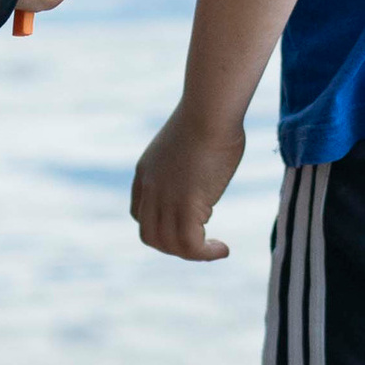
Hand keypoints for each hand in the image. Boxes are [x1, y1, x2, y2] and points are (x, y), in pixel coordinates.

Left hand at [131, 103, 245, 260]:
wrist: (211, 110)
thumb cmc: (212, 116)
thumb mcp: (190, 141)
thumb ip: (190, 159)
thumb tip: (211, 155)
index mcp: (145, 173)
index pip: (140, 215)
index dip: (162, 227)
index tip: (189, 226)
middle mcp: (149, 189)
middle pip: (150, 236)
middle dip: (174, 246)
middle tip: (202, 244)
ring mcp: (164, 198)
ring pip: (169, 245)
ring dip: (193, 253)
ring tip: (216, 249)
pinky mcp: (185, 204)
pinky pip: (190, 245)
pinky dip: (205, 254)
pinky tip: (223, 249)